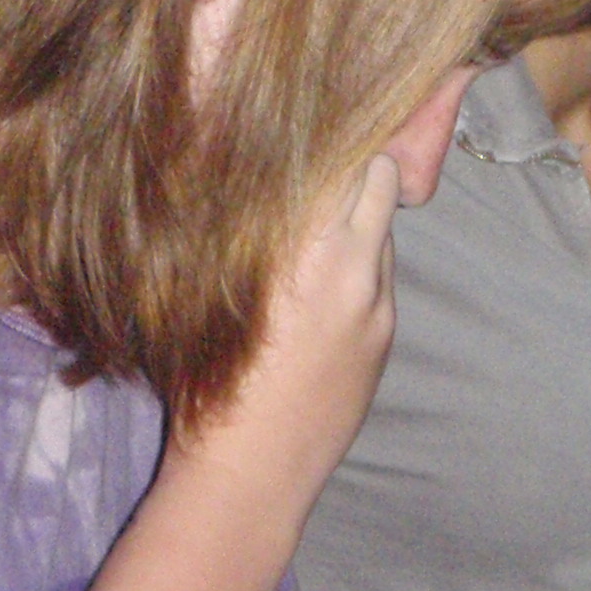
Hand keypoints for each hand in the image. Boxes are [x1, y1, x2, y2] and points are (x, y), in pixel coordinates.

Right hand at [90, 152, 405, 590]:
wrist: (247, 470)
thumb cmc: (204, 377)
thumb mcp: (207, 286)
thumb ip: (236, 225)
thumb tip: (231, 168)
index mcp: (299, 244)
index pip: (342, 156)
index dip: (335, 133)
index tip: (320, 119)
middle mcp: (347, 261)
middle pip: (380, 176)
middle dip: (358, 166)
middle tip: (327, 165)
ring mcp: (374, 298)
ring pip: (383, 226)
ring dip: (360, 217)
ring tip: (322, 228)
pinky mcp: (386, 330)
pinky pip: (381, 275)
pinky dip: (362, 265)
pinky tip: (327, 285)